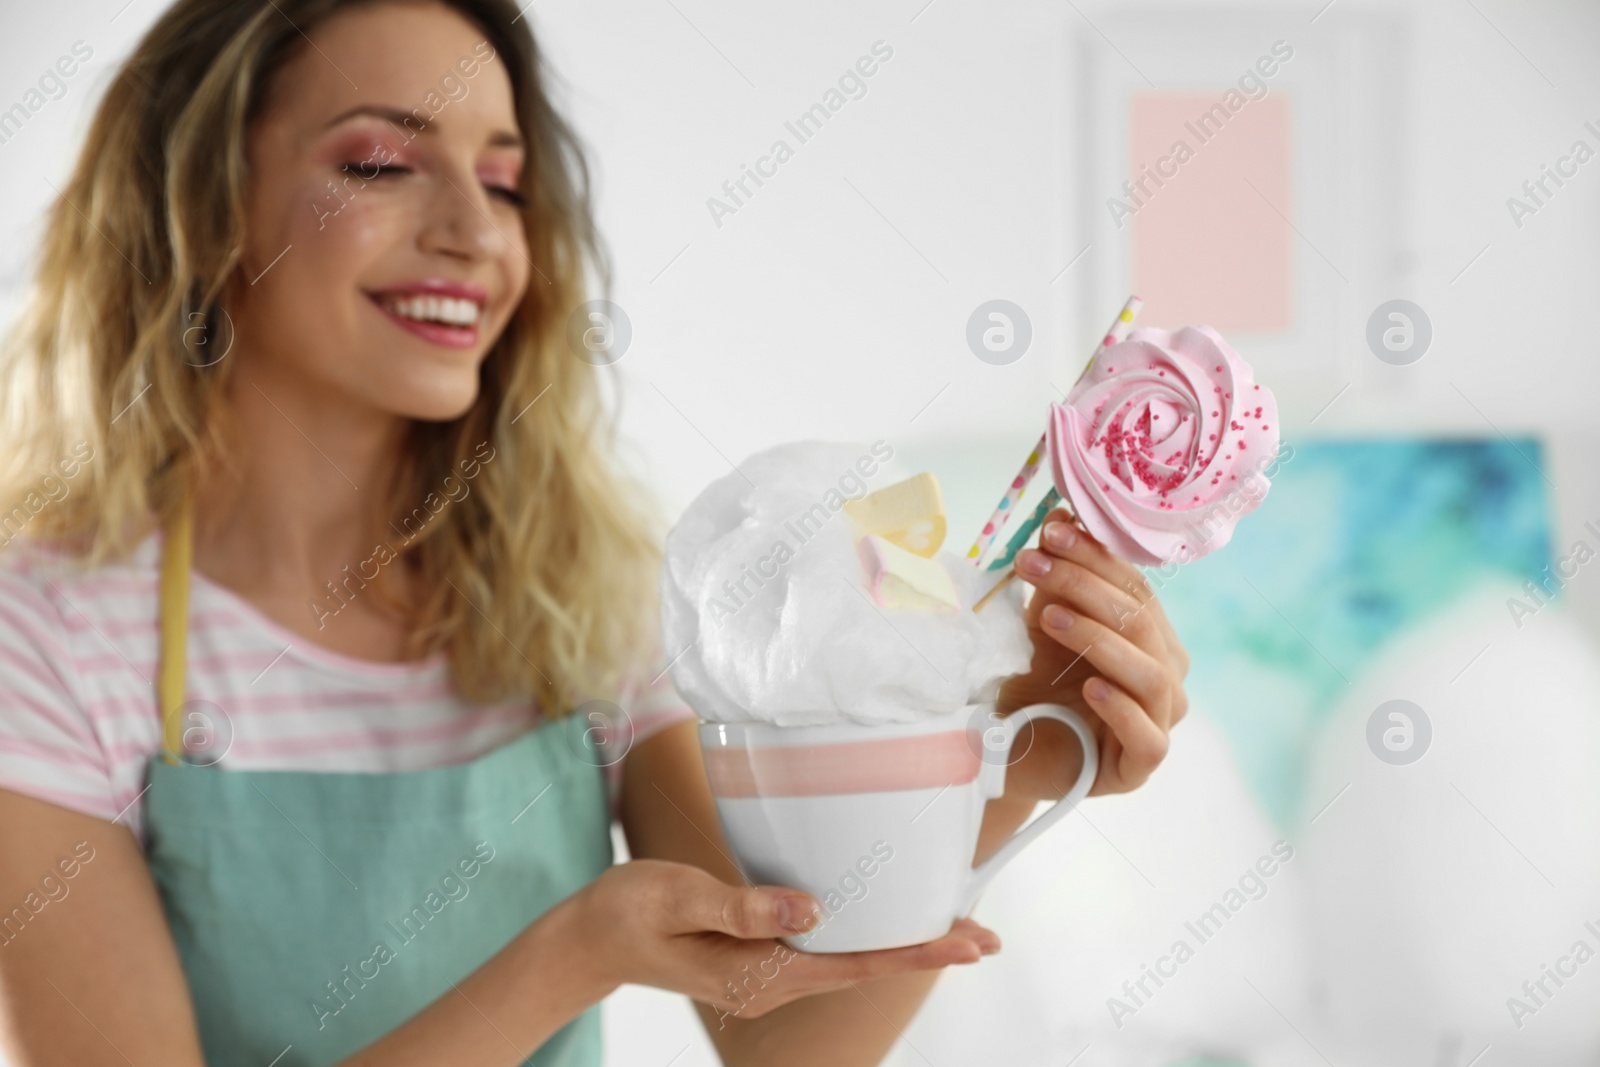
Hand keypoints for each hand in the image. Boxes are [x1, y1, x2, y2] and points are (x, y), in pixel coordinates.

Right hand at [568, 860, 998, 1022]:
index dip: (915, 952)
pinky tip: (886, 918)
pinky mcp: (762, 954)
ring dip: (902, 944)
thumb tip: (813, 911)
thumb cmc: (631, 911)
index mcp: (761, 972)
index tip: (967, 944)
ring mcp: (769, 971)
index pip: (855, 964)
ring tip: (955, 929)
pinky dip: (867, 934)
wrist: (593, 937)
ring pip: (851, 958)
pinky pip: (827, 948)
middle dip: (926, 950)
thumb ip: (746, 907)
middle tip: (986, 935)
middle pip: (866, 966)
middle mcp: (774, 979)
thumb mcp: (682, 897)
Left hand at [999, 508, 1189, 796]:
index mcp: (1153, 638)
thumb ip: (1056, 576)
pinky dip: (1120, 708)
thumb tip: (1059, 516)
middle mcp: (1166, 676)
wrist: (1006, 746)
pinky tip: (1089, 688)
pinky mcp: (1141, 767)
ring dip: (1098, 638)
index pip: (1135, 588)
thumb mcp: (1043, 619)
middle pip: (1141, 622)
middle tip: (1033, 566)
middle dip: (1084, 586)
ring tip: (1049, 618)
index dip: (1095, 557)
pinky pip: (1148, 736)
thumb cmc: (1034, 679)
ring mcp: (1159, 723)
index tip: (1050, 532)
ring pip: (1150, 673)